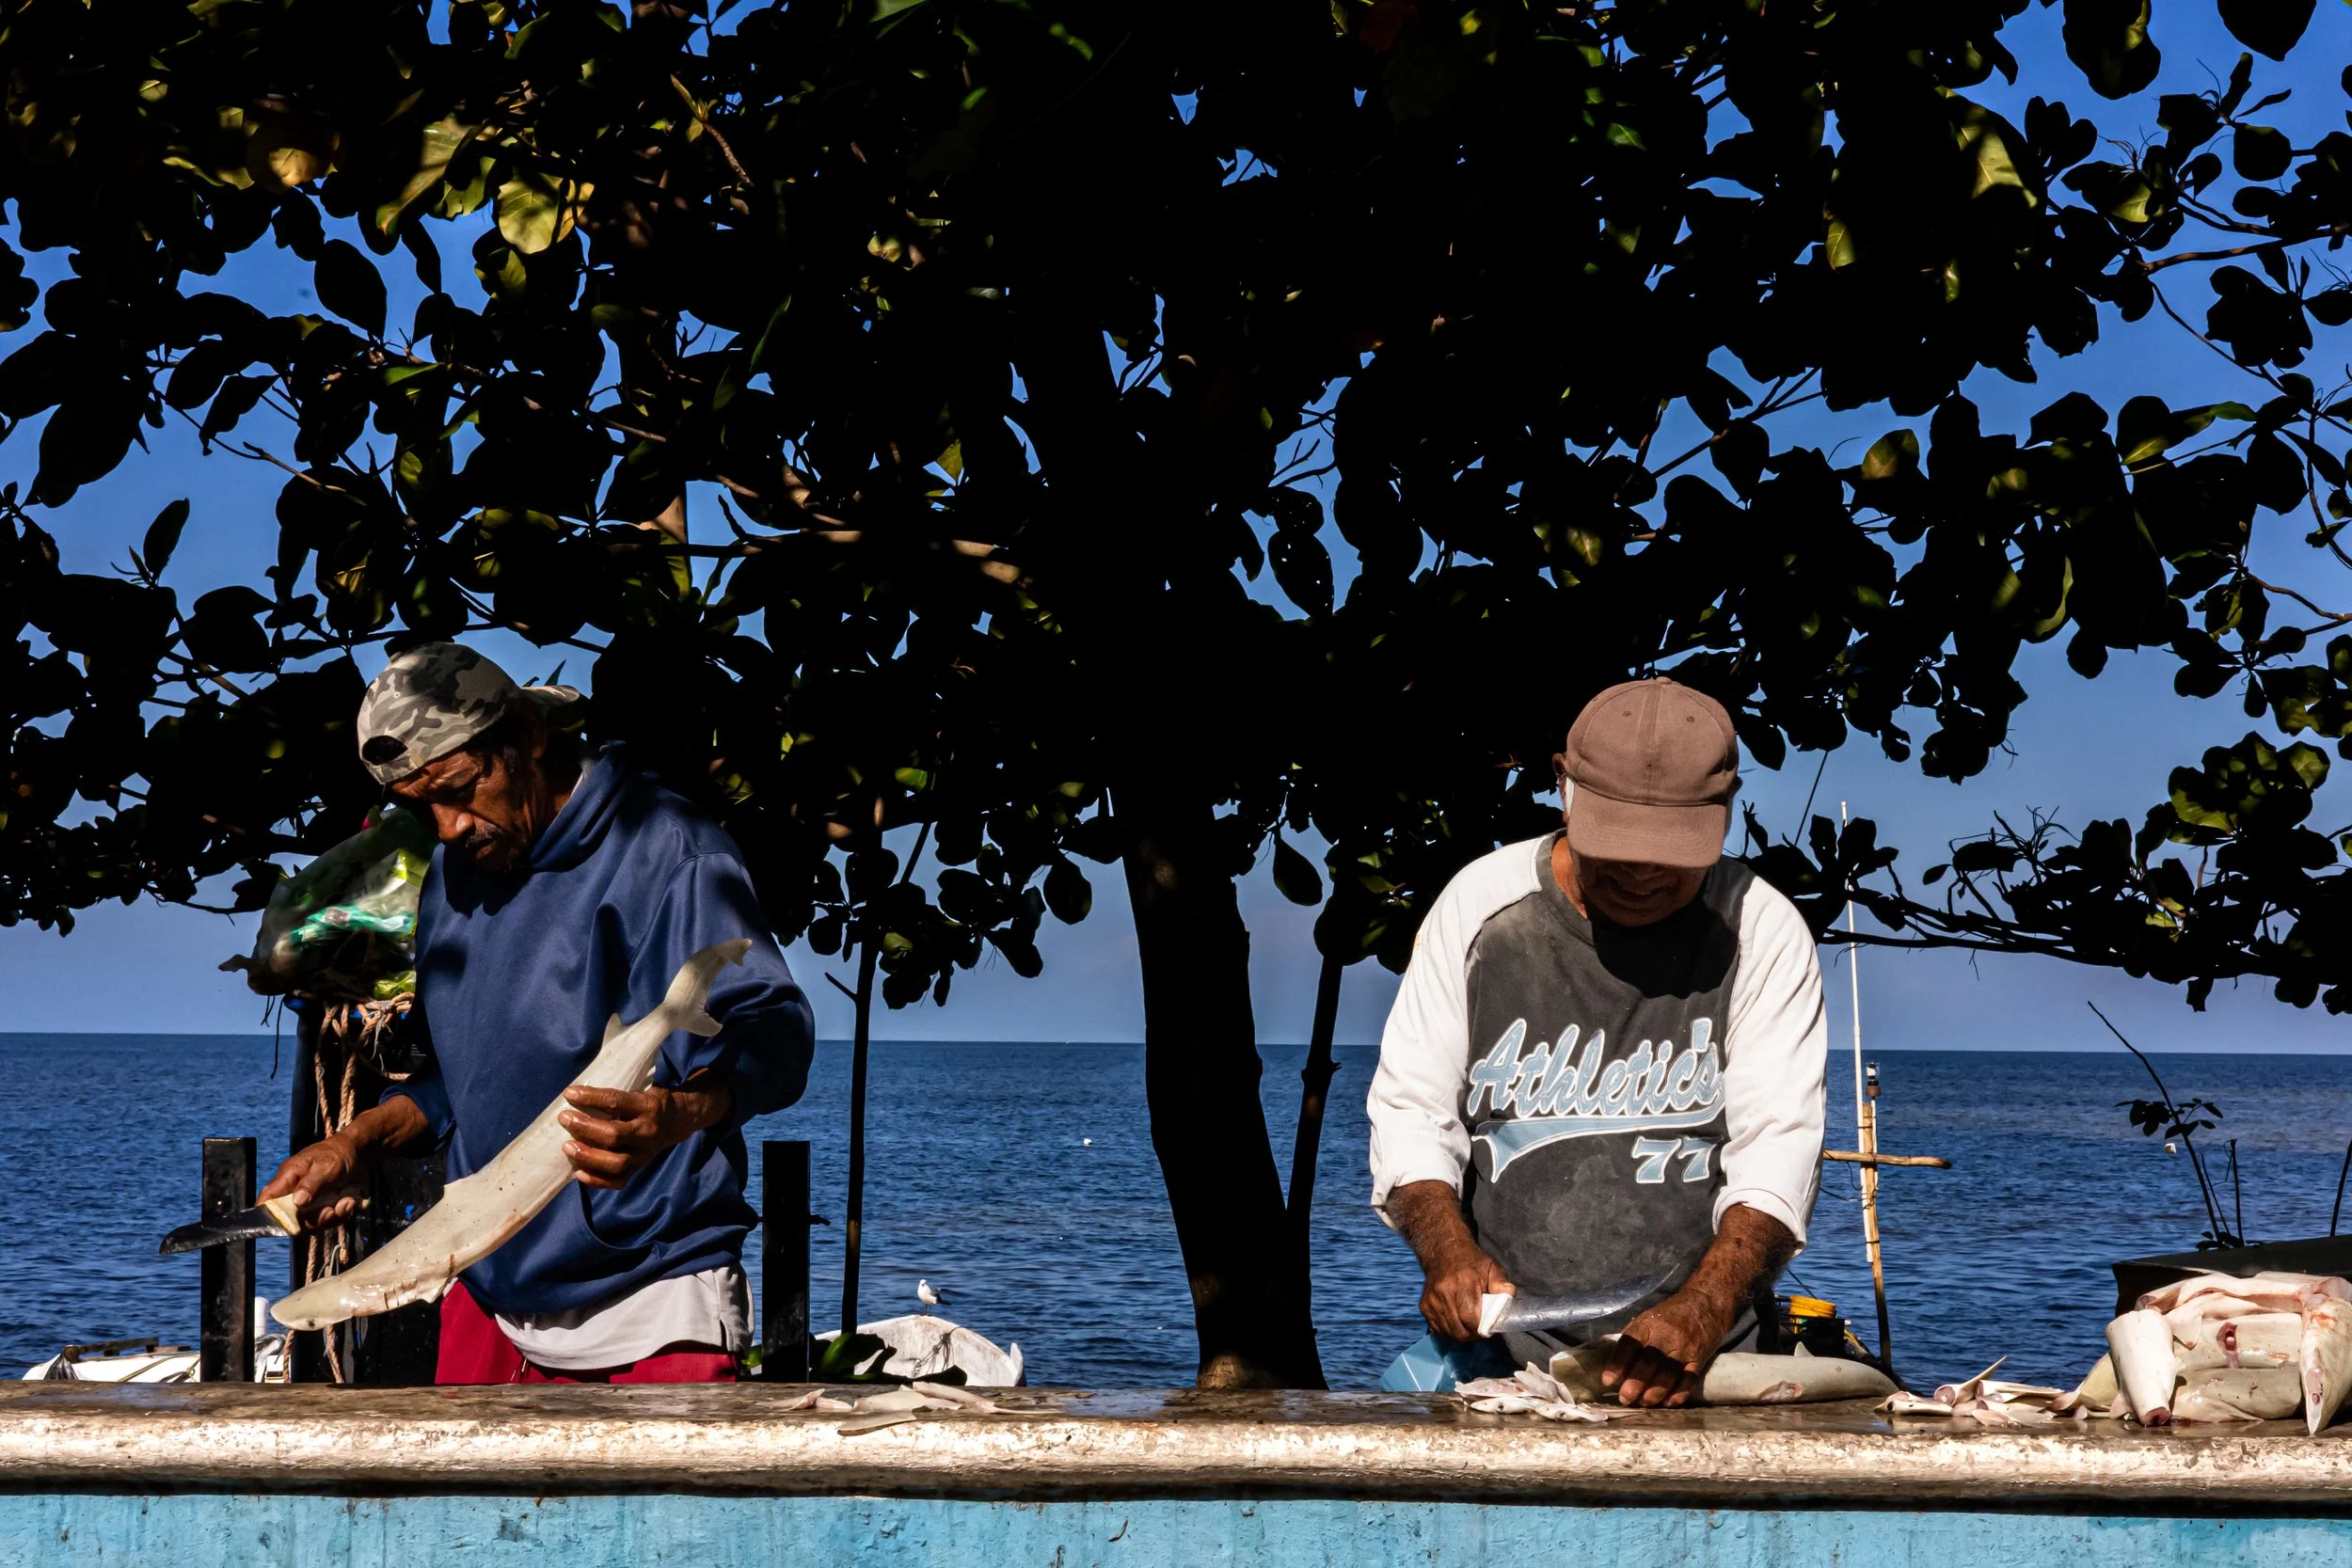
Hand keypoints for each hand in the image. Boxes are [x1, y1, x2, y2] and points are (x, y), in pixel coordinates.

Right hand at [258, 1136, 365, 1229]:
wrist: (358, 1153)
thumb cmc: (337, 1154)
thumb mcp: (325, 1166)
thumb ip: (310, 1184)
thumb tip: (296, 1202)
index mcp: (287, 1178)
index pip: (267, 1199)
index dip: (267, 1215)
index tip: (286, 1224)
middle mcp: (294, 1193)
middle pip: (290, 1220)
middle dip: (312, 1220)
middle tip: (329, 1211)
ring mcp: (309, 1202)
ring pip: (311, 1223)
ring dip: (329, 1217)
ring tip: (345, 1202)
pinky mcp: (323, 1207)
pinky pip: (327, 1221)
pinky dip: (340, 1214)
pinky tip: (349, 1201)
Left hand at [559, 1075, 730, 1189]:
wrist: (679, 1120)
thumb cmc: (651, 1101)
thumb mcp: (641, 1089)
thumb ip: (617, 1096)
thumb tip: (577, 1095)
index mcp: (648, 1107)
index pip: (616, 1102)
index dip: (591, 1098)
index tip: (569, 1094)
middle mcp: (647, 1132)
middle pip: (613, 1135)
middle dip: (585, 1128)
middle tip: (565, 1119)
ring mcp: (644, 1154)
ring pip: (615, 1162)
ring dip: (588, 1156)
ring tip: (567, 1147)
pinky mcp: (639, 1168)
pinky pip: (618, 1181)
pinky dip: (597, 1180)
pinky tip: (579, 1172)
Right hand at [1419, 1239, 1514, 1342]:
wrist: (1444, 1252)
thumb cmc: (1473, 1263)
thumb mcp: (1492, 1268)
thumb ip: (1502, 1283)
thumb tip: (1509, 1296)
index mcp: (1463, 1282)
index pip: (1470, 1318)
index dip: (1481, 1329)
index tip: (1489, 1328)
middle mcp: (1444, 1292)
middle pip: (1459, 1330)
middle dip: (1473, 1334)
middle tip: (1481, 1328)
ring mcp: (1432, 1300)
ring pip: (1449, 1332)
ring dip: (1461, 1333)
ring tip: (1469, 1324)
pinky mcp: (1424, 1306)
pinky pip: (1438, 1330)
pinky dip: (1449, 1330)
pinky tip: (1456, 1320)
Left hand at [1601, 1281, 1736, 1407]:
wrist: (1705, 1304)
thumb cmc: (1669, 1316)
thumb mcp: (1647, 1319)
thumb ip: (1632, 1339)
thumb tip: (1614, 1364)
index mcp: (1647, 1325)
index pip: (1630, 1343)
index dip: (1618, 1363)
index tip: (1607, 1380)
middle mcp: (1666, 1336)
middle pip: (1649, 1361)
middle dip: (1635, 1383)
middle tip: (1625, 1398)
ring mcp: (1684, 1348)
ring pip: (1669, 1373)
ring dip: (1655, 1392)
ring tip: (1644, 1403)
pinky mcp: (1699, 1359)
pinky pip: (1689, 1379)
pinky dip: (1679, 1393)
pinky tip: (1668, 1403)